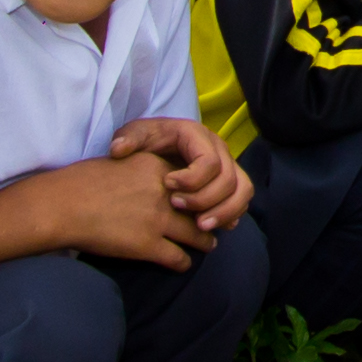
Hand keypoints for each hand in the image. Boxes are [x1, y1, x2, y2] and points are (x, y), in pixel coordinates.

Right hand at [47, 145, 205, 270]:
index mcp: (156, 167)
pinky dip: (183, 263)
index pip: (193, 180)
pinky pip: (178, 258)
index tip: (204, 199)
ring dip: (204, 242)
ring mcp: (158, 220)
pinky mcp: (148, 245)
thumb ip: (142, 171)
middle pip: (201, 207)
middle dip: (209, 217)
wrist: (63, 205)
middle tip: (212, 225)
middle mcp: (164, 193)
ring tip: (207, 245)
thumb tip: (150, 182)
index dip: (200, 192)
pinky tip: (182, 264)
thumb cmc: (82, 182)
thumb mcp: (120, 162)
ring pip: (197, 235)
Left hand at [116, 113, 250, 237]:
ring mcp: (228, 165)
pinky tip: (211, 226)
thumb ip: (127, 139)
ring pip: (242, 190)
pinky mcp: (231, 182)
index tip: (167, 186)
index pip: (209, 161)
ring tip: (200, 226)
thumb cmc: (147, 141)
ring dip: (224, 212)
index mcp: (198, 135)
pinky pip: (242, 199)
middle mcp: (219, 149)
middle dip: (205, 199)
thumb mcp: (135, 135)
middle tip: (177, 207)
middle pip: (228, 178)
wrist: (157, 146)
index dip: (191, 179)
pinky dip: (231, 214)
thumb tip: (119, 150)